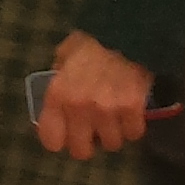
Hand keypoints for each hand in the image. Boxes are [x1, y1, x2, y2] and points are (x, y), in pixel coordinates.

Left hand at [35, 29, 154, 160]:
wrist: (126, 33)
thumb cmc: (91, 43)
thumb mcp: (63, 57)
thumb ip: (59, 80)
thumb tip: (58, 98)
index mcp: (58, 95)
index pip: (51, 139)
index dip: (59, 142)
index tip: (66, 138)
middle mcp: (80, 108)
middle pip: (82, 151)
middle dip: (87, 144)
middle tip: (92, 133)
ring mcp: (108, 110)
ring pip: (111, 144)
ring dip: (113, 134)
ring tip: (114, 120)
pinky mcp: (133, 110)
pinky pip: (134, 134)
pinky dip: (133, 127)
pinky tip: (130, 115)